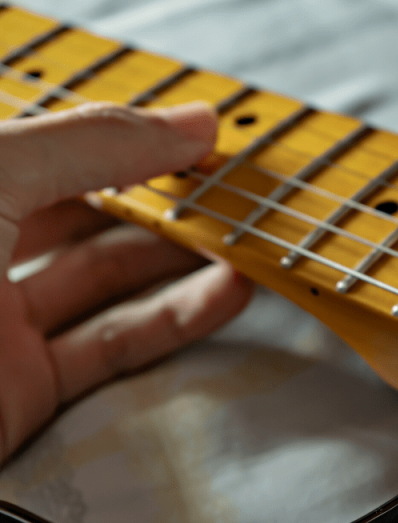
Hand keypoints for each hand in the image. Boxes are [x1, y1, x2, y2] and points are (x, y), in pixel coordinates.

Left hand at [0, 102, 252, 462]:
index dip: (125, 138)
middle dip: (160, 199)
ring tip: (241, 238)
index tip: (197, 136)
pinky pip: (114, 346)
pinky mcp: (22, 392)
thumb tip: (187, 121)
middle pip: (82, 213)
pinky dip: (176, 320)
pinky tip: (224, 295)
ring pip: (105, 281)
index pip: (49, 149)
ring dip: (181, 260)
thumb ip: (89, 145)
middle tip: (228, 190)